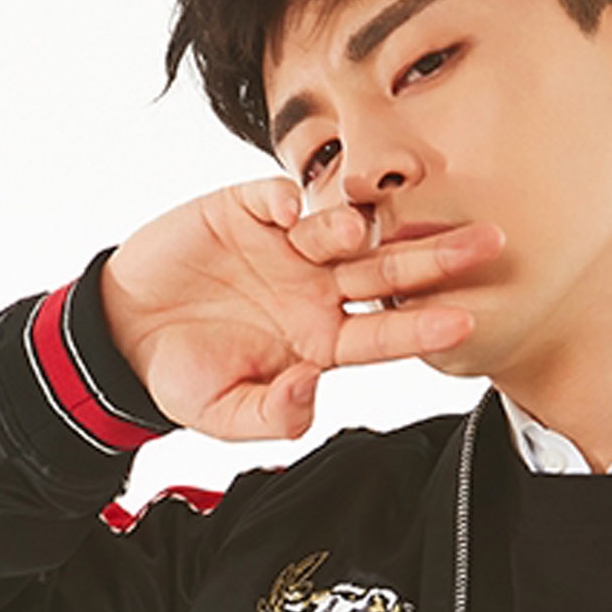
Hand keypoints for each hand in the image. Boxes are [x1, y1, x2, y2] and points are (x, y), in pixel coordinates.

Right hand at [99, 178, 502, 439]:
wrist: (122, 334)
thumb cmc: (182, 377)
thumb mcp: (223, 413)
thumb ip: (274, 415)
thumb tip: (312, 390)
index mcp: (321, 339)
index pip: (384, 332)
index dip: (422, 326)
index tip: (464, 321)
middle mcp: (316, 288)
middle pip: (387, 271)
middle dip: (435, 258)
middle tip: (489, 243)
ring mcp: (285, 247)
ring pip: (336, 230)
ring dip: (350, 228)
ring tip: (351, 231)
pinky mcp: (245, 211)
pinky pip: (274, 196)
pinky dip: (284, 197)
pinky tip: (286, 204)